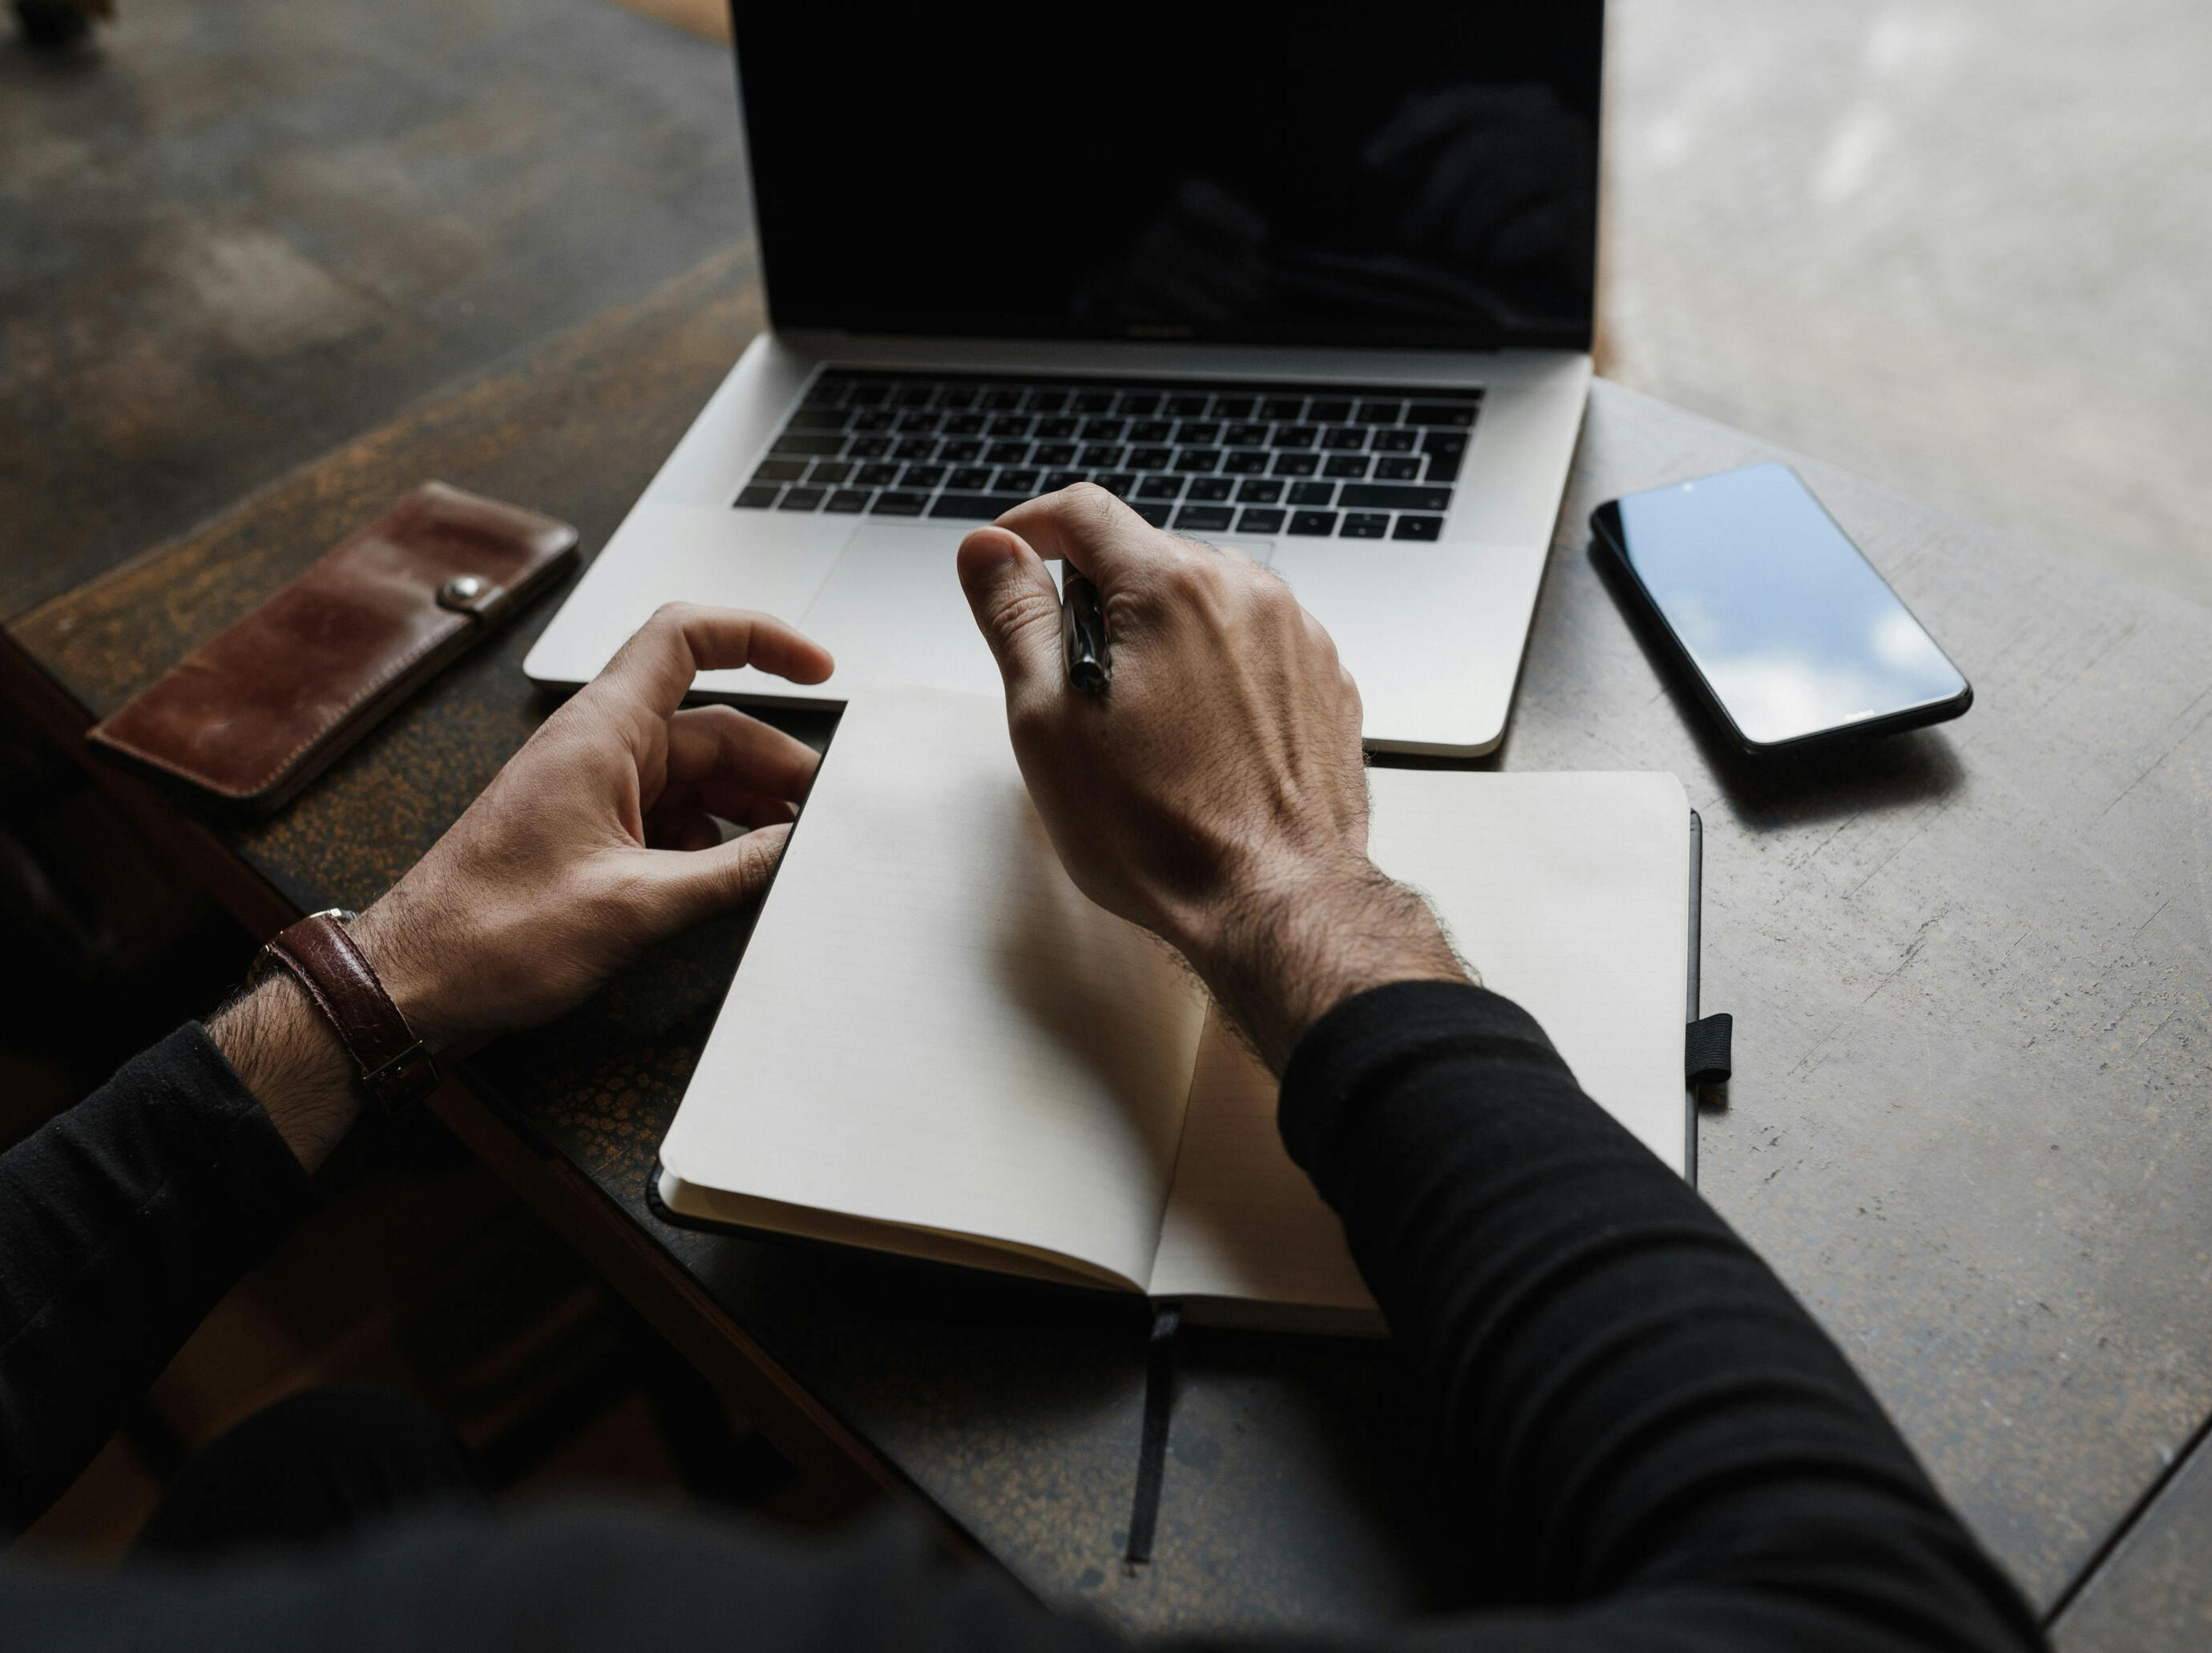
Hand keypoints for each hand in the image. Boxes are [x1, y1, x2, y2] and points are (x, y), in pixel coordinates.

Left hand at [214, 605, 830, 1165]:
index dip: (758, 637)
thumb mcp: (632, 906)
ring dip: (747, 807)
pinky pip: (671, 817)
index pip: (686, 639)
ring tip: (788, 850)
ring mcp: (593, 790)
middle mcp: (597, 749)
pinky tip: (734, 878)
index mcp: (599, 735)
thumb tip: (794, 851)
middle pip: (712, 725)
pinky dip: (712, 840)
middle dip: (774, 763)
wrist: (413, 983)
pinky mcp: (590, 832)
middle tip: (824, 810)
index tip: (817, 668)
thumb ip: (728, 873)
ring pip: (696, 775)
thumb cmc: (487, 934)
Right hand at [956, 486, 1465, 1069]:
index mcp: (1171, 587)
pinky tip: (1200, 741)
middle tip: (1076, 689)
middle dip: (1100, 603)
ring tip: (1145, 728)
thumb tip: (988, 550)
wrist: (1276, 902)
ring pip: (1203, 602)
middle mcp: (1246, 592)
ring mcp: (1296, 635)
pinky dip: (1218, 672)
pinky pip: (1253, 646)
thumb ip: (1014, 618)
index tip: (1007, 561)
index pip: (1083, 512)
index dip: (1029, 529)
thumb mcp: (1048, 722)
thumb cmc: (1160, 831)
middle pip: (1146, 558)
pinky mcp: (1325, 680)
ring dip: (1163, 638)